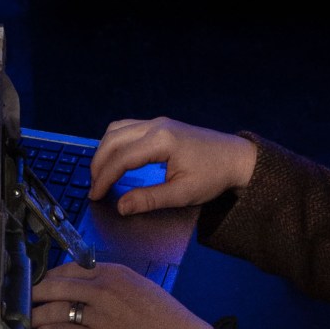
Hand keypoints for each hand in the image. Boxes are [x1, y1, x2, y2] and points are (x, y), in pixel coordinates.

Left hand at [29, 262, 214, 328]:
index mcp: (114, 273)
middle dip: (33, 294)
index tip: (39, 284)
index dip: (48, 277)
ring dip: (34, 316)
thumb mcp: (140, 287)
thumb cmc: (166, 319)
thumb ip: (111, 283)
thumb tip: (85, 288)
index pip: (69, 269)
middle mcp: (103, 289)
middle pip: (54, 286)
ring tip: (27, 321)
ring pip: (52, 310)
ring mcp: (98, 315)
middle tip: (21, 300)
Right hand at [89, 116, 257, 214]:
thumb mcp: (182, 194)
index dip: (103, 179)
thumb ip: (149, 199)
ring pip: (116, 130)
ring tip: (100, 174)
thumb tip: (121, 206)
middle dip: (98, 165)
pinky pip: (127, 128)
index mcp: (161, 141)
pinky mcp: (160, 125)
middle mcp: (155, 126)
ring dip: (104, 151)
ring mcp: (157, 122)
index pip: (121, 158)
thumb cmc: (213, 176)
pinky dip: (115, 143)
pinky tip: (114, 159)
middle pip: (113, 140)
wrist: (235, 158)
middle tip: (94, 188)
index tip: (95, 196)